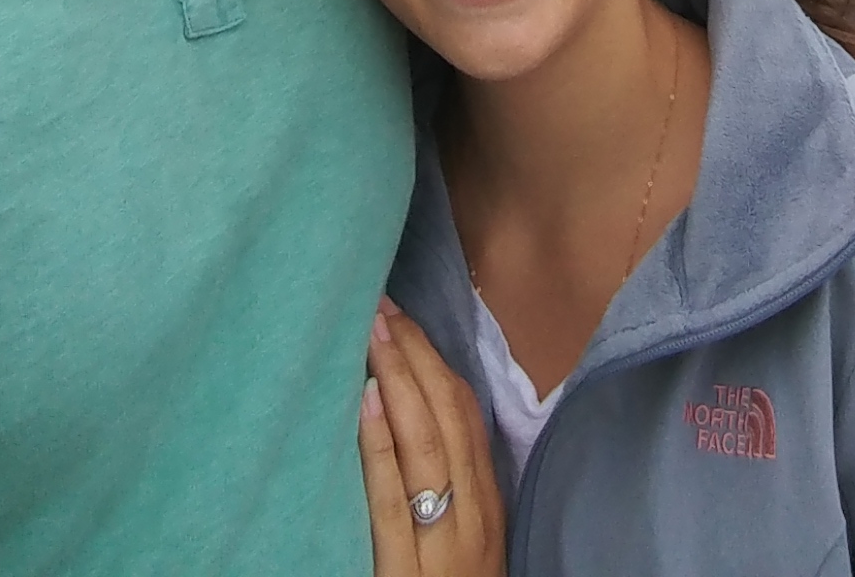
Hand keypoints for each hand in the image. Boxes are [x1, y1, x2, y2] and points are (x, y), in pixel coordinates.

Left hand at [360, 297, 505, 576]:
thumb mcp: (465, 536)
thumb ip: (451, 482)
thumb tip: (413, 408)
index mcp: (486, 503)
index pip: (466, 416)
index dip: (435, 362)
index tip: (403, 317)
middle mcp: (472, 518)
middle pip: (449, 421)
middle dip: (415, 357)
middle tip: (379, 305)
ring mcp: (442, 547)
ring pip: (427, 447)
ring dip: (398, 381)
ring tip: (371, 333)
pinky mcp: (406, 575)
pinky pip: (393, 500)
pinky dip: (381, 444)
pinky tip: (367, 400)